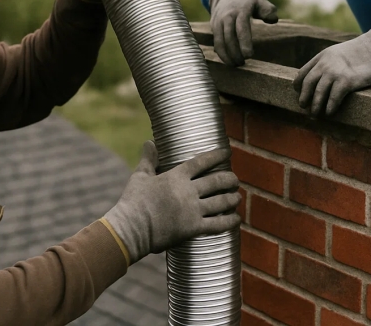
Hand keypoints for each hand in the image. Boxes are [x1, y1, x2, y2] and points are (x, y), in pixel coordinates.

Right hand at [104, 140, 240, 264]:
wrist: (132, 228)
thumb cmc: (133, 201)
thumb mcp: (140, 176)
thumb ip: (148, 159)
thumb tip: (149, 142)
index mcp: (176, 176)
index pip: (201, 162)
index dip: (216, 156)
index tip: (227, 152)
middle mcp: (188, 191)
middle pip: (216, 181)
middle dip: (229, 179)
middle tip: (235, 179)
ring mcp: (193, 210)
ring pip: (221, 202)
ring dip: (232, 198)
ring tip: (237, 197)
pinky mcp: (193, 228)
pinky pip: (217, 224)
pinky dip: (229, 221)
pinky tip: (236, 219)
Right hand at [209, 0, 277, 65]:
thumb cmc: (248, 0)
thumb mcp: (260, 1)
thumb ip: (268, 10)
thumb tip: (273, 20)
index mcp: (240, 10)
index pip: (241, 27)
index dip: (244, 42)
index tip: (249, 55)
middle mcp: (227, 16)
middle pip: (229, 37)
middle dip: (235, 52)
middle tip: (243, 63)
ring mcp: (219, 22)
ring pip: (220, 42)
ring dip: (227, 56)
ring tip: (236, 64)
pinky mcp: (214, 27)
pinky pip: (216, 42)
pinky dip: (221, 53)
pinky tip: (229, 61)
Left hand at [293, 30, 370, 115]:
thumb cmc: (357, 54)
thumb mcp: (335, 53)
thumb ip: (325, 63)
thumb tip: (317, 79)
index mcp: (321, 57)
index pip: (303, 73)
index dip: (298, 85)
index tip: (298, 93)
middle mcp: (325, 65)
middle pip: (308, 84)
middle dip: (303, 97)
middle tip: (302, 107)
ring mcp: (335, 73)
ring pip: (319, 93)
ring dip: (315, 106)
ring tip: (314, 114)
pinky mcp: (347, 81)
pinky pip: (334, 97)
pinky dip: (330, 107)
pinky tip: (329, 113)